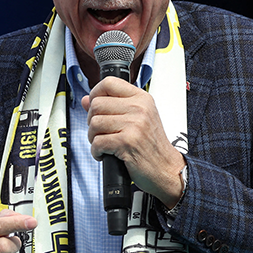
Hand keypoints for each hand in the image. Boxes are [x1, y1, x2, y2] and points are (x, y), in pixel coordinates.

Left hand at [83, 76, 185, 207]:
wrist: (166, 169)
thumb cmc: (151, 146)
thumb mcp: (137, 119)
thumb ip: (112, 107)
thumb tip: (86, 100)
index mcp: (142, 99)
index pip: (109, 83)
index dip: (95, 94)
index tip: (96, 107)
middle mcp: (139, 108)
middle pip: (96, 104)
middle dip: (92, 121)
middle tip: (101, 132)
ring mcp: (134, 124)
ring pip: (94, 123)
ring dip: (93, 138)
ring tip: (104, 144)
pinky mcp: (127, 142)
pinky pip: (97, 142)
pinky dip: (96, 151)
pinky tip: (105, 154)